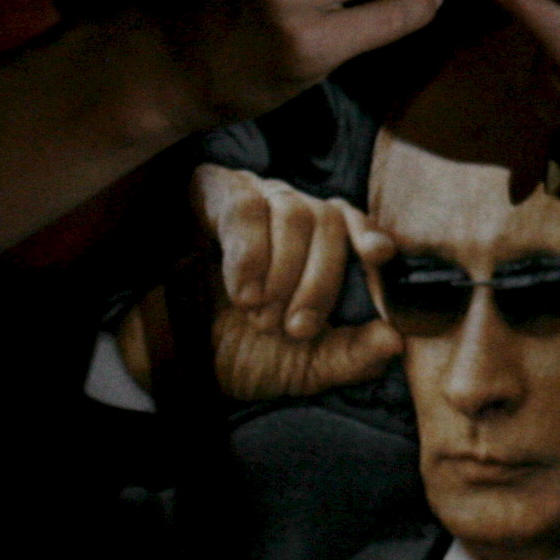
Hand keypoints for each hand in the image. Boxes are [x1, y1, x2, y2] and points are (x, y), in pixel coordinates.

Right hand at [193, 162, 397, 401]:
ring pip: (293, 211)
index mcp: (315, 246)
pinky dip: (250, 252)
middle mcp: (289, 214)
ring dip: (283, 271)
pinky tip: (243, 290)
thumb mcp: (298, 365)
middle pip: (328, 221)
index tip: (380, 257)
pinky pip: (244, 206)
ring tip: (258, 315)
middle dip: (319, 281)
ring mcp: (252, 199)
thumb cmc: (235, 352)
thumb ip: (349, 356)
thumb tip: (395, 342)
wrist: (163, 356)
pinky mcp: (211, 194)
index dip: (368, 234)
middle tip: (294, 327)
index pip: (352, 221)